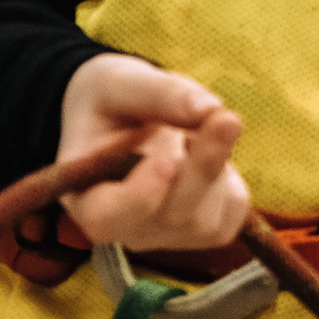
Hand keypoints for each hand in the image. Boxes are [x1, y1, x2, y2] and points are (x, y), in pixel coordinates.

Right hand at [56, 54, 248, 250]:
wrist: (122, 117)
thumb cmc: (111, 101)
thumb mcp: (120, 83)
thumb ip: (159, 93)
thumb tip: (209, 109)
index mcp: (87, 197)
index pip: (108, 217)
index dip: (140, 196)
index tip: (167, 160)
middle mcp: (122, 228)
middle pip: (171, 217)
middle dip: (203, 167)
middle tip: (225, 117)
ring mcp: (162, 235)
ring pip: (206, 219)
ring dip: (217, 166)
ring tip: (196, 131)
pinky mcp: (201, 231)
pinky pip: (232, 212)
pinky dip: (232, 179)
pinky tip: (207, 155)